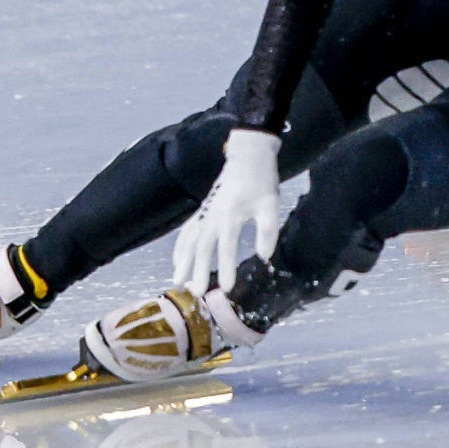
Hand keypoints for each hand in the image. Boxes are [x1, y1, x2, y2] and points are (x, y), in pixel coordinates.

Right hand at [173, 129, 281, 294]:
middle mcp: (213, 215)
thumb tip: (264, 257)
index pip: (227, 247)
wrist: (247, 156)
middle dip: (199, 270)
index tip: (226, 288)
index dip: (226, 268)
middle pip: (202, 247)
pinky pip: (187, 230)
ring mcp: (205, 212)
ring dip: (184, 260)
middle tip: (198, 292)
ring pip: (190, 240)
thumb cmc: (261, 181)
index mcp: (231, 215)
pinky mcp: (203, 209)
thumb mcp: (270, 204)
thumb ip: (268, 231)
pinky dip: (181, 246)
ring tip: (178, 280)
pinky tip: (178, 260)